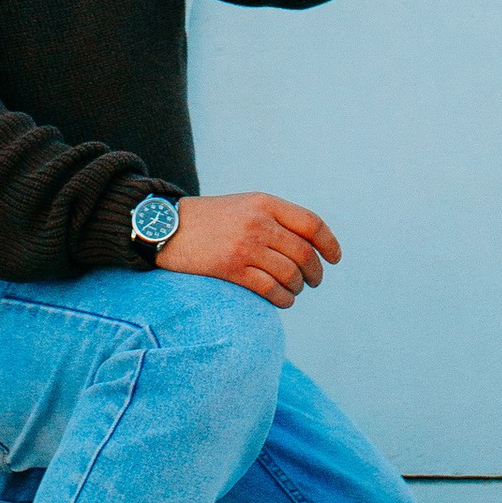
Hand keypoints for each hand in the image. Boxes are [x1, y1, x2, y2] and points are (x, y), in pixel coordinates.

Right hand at [153, 191, 340, 306]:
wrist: (166, 226)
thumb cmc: (210, 219)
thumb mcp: (245, 205)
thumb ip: (274, 219)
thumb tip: (309, 246)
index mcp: (265, 203)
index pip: (311, 224)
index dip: (329, 243)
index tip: (335, 258)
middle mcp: (259, 222)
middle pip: (304, 254)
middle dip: (315, 272)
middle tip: (314, 281)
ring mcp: (246, 246)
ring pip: (290, 275)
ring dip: (298, 288)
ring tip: (294, 290)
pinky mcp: (232, 269)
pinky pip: (271, 290)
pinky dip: (283, 299)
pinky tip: (283, 300)